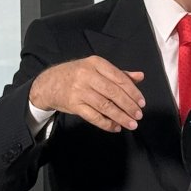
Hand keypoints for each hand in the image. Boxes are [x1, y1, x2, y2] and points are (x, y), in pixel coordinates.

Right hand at [30, 56, 145, 132]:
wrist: (49, 84)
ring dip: (120, 117)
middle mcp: (87, 75)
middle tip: (139, 116)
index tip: (142, 103)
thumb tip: (140, 77)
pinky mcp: (73, 105)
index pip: (119, 78)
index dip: (133, 92)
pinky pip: (93, 116)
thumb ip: (118, 74)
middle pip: (113, 93)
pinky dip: (106, 123)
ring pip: (105, 106)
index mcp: (96, 63)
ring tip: (131, 124)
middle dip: (128, 106)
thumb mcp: (96, 68)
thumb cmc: (76, 75)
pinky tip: (115, 127)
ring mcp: (79, 90)